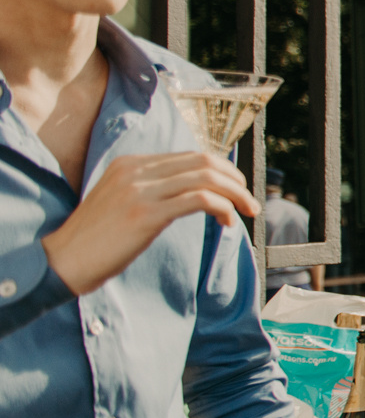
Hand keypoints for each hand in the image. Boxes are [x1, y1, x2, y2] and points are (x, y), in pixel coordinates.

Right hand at [41, 151, 258, 294]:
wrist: (62, 261)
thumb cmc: (95, 240)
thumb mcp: (121, 201)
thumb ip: (151, 190)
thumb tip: (193, 194)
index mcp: (131, 164)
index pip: (191, 156)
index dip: (222, 172)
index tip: (236, 190)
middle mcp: (136, 170)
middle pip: (204, 162)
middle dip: (235, 179)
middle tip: (249, 201)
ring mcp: (140, 190)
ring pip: (207, 178)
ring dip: (236, 194)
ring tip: (246, 212)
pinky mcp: (145, 214)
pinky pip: (199, 199)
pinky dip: (223, 207)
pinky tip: (226, 222)